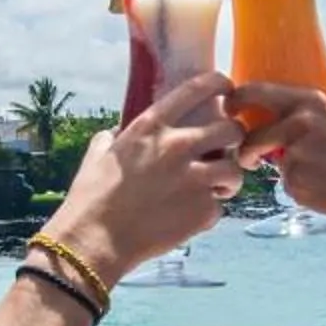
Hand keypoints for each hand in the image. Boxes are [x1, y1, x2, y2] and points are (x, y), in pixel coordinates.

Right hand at [40, 71, 244, 283]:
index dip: (220, 84)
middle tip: (226, 148)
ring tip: (218, 187)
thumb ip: (115, 137)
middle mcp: (177, 146)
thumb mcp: (98, 154)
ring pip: (235, 169)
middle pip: (231, 128)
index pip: (199, 88)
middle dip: (234, 137)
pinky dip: (208, 212)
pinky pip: (219, 206)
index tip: (226, 91)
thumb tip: (120, 132)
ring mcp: (193, 179)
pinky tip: (191, 216)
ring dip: (229, 177)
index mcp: (151, 126)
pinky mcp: (202, 210)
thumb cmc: (91, 198)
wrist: (95, 241)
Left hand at [230, 83, 325, 234]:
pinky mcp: (295, 180)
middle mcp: (300, 124)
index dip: (237, 97)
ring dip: (257, 163)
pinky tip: (314, 185)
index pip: (258, 91)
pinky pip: (282, 180)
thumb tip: (324, 74)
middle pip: (252, 133)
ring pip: (264, 158)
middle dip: (239, 141)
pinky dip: (292, 183)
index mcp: (310, 101)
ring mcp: (296, 153)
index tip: (229, 105)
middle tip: (239, 148)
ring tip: (265, 167)